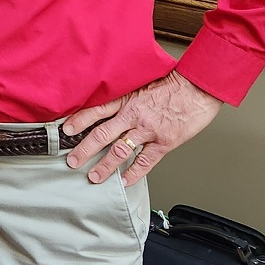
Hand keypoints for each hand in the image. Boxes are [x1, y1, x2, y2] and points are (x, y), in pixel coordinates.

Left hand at [63, 71, 221, 185]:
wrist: (198, 87)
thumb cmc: (173, 83)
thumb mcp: (142, 82)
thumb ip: (127, 95)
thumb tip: (110, 103)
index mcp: (127, 99)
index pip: (95, 111)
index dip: (78, 121)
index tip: (65, 131)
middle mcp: (133, 115)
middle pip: (101, 134)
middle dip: (84, 149)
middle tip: (71, 161)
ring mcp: (148, 130)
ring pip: (119, 150)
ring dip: (104, 166)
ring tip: (93, 177)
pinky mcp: (164, 142)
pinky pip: (145, 162)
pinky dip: (133, 173)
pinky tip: (124, 181)